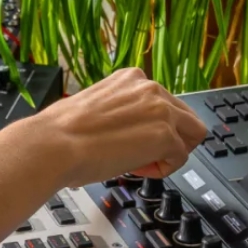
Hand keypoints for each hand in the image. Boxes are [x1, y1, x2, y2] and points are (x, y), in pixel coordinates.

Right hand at [19, 68, 207, 187]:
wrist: (54, 145)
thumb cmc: (62, 132)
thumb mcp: (96, 105)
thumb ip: (120, 109)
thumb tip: (125, 127)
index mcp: (131, 78)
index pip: (163, 102)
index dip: (152, 127)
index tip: (134, 139)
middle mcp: (150, 87)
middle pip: (186, 116)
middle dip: (170, 140)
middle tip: (145, 155)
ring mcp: (161, 110)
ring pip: (193, 135)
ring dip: (171, 153)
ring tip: (142, 162)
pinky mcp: (165, 135)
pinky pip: (181, 158)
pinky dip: (163, 169)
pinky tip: (137, 169)